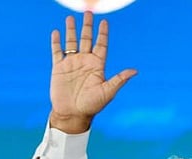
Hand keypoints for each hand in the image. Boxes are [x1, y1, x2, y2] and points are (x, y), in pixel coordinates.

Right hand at [49, 12, 136, 133]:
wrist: (73, 113)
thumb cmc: (92, 105)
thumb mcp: (108, 92)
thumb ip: (119, 79)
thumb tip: (135, 71)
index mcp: (98, 66)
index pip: (101, 45)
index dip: (103, 33)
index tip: (104, 21)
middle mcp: (85, 62)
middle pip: (87, 39)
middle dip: (87, 26)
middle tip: (88, 12)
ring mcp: (72, 63)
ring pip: (71, 42)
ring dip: (71, 30)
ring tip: (70, 18)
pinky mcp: (58, 68)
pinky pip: (57, 51)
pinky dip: (56, 42)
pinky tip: (57, 32)